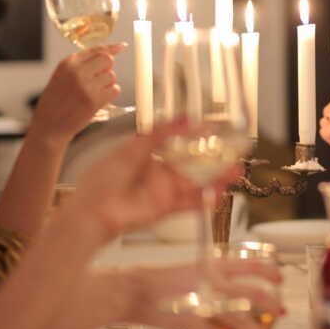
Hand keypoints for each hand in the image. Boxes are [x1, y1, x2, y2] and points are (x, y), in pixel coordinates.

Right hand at [30, 44, 124, 144]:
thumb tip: (111, 52)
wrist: (49, 127)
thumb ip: (81, 65)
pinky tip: (98, 101)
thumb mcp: (61, 77)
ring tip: (92, 94)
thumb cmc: (56, 103)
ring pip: (112, 76)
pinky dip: (109, 95)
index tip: (122, 46)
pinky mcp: (94, 100)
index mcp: (67, 63)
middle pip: (107, 60)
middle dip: (108, 69)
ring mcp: (86, 85)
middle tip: (98, 80)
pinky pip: (115, 90)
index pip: (96, 50)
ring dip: (107, 84)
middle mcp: (77, 71)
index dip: (111, 48)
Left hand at [60, 123, 237, 242]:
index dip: (195, 136)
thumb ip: (160, 133)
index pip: (177, 143)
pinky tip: (220, 193)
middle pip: (191, 164)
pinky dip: (206, 199)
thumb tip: (184, 117)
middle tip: (233, 150)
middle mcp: (158, 173)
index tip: (212, 128)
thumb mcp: (133, 147)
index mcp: (147, 156)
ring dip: (216, 178)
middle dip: (212, 158)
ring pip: (196, 183)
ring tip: (236, 171)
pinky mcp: (166, 208)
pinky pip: (190, 203)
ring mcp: (164, 191)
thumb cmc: (103, 179)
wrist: (92, 210)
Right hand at [122, 259, 283, 328]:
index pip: (251, 264)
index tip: (279, 278)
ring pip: (239, 318)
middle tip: (279, 310)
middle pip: (252, 292)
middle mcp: (212, 281)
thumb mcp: (192, 272)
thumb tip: (233, 288)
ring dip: (254, 328)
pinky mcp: (191, 319)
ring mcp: (203, 301)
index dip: (270, 272)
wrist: (135, 290)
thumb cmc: (162, 282)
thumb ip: (214, 278)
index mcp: (212, 266)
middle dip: (271, 303)